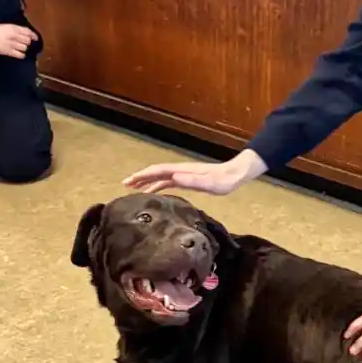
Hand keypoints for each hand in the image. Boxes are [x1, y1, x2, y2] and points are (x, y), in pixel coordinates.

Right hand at [0, 24, 38, 58]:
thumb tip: (27, 34)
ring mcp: (11, 43)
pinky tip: (20, 54)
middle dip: (27, 42)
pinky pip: (19, 55)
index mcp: (13, 28)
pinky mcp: (7, 51)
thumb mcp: (6, 26)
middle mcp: (13, 35)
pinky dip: (21, 55)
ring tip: (19, 48)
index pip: (27, 32)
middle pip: (27, 41)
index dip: (33, 35)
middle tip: (24, 43)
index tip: (36, 38)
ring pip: (24, 48)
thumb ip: (16, 29)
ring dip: (23, 48)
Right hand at [122, 149, 266, 194]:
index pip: (159, 171)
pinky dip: (158, 185)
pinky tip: (153, 192)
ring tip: (134, 189)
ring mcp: (184, 174)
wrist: (236, 174)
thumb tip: (173, 177)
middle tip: (125, 185)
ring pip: (161, 176)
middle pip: (156, 172)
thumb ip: (192, 181)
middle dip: (140, 177)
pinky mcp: (188, 179)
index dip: (143, 175)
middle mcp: (181, 170)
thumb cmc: (224, 181)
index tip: (129, 181)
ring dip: (147, 181)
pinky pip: (168, 181)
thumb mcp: (210, 183)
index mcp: (183, 170)